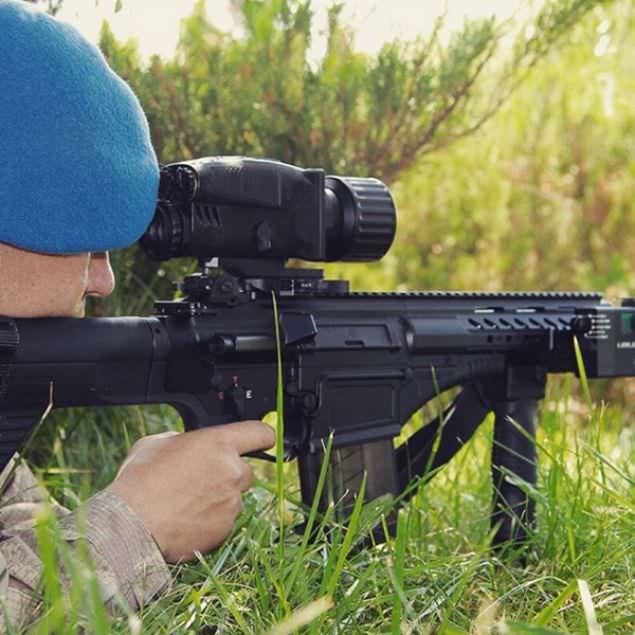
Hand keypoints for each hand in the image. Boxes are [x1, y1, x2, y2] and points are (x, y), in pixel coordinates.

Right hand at [107, 421, 274, 562]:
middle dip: (229, 475)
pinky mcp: (224, 530)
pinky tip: (185, 519)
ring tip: (185, 502)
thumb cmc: (139, 481)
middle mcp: (232, 472)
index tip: (263, 439)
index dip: (263, 436)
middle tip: (201, 480)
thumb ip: (185, 440)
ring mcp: (231, 503)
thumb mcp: (158, 443)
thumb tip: (188, 445)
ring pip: (233, 498)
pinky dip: (211, 521)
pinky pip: (224, 522)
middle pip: (246, 471)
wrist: (130, 525)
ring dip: (218, 499)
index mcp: (219, 444)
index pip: (260, 433)